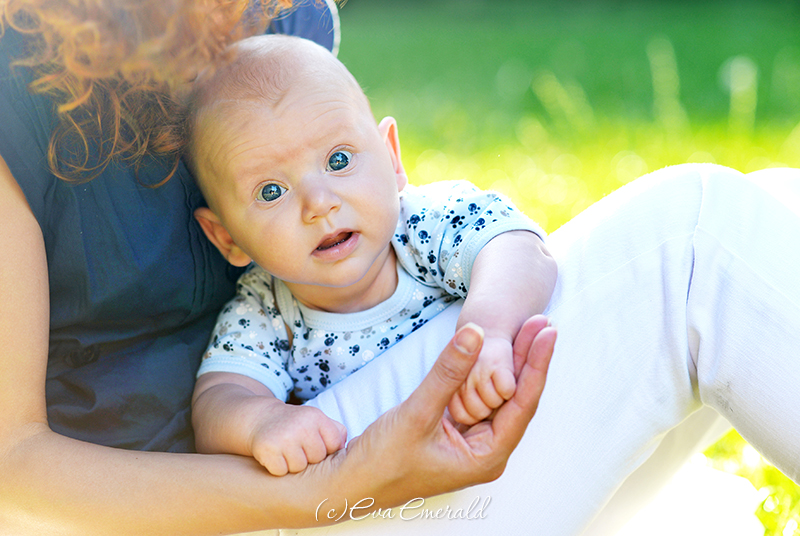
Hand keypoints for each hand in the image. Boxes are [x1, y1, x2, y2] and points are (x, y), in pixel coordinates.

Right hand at [249, 401, 346, 475]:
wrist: (261, 419)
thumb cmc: (296, 425)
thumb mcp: (317, 420)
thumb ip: (337, 432)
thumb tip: (351, 449)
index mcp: (316, 417)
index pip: (335, 445)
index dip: (326, 449)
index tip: (314, 443)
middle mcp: (301, 425)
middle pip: (317, 458)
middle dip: (309, 457)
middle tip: (297, 447)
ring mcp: (283, 437)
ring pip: (300, 467)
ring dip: (293, 464)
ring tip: (287, 451)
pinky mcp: (267, 449)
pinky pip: (281, 471)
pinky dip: (278, 468)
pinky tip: (275, 456)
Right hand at [330, 315, 554, 508]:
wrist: (351, 483)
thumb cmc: (381, 461)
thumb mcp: (416, 413)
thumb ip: (448, 373)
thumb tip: (475, 333)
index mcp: (486, 457)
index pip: (522, 404)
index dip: (537, 365)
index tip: (548, 332)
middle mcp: (485, 452)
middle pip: (515, 398)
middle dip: (527, 359)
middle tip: (541, 321)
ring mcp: (471, 444)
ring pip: (498, 396)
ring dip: (509, 363)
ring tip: (526, 328)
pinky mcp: (455, 434)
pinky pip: (478, 399)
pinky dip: (485, 374)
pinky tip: (492, 351)